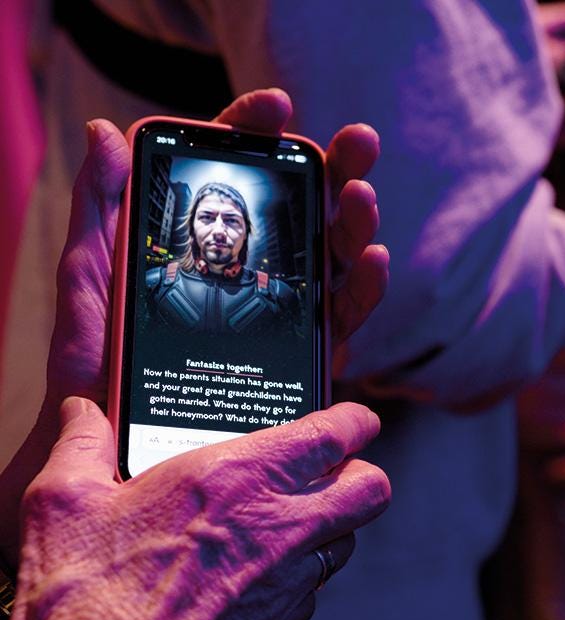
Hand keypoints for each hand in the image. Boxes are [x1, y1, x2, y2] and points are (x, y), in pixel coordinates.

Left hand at [0, 89, 388, 565]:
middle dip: (333, 171)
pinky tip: (369, 259)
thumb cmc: (89, 379)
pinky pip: (342, 316)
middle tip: (355, 143)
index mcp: (199, 249)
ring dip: (354, 223)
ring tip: (363, 200)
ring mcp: (280, 318)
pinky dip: (362, 285)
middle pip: (300, 213)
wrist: (111, 466)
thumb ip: (100, 214)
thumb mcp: (91, 288)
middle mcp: (248, 277)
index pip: (235, 178)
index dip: (259, 133)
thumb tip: (102, 134)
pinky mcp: (303, 360)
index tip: (278, 103)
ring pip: (330, 259)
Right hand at [4, 397, 388, 619]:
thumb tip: (82, 414)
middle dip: (360, 473)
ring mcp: (285, 580)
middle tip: (328, 470)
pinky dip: (298, 574)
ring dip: (330, 525)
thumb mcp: (67, 502)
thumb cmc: (82, 595)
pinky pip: (313, 589)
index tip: (350, 419)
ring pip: (347, 540)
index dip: (355, 419)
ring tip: (288, 518)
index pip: (338, 432)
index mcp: (238, 478)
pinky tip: (257, 568)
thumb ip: (82, 445)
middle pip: (371, 488)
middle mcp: (278, 527)